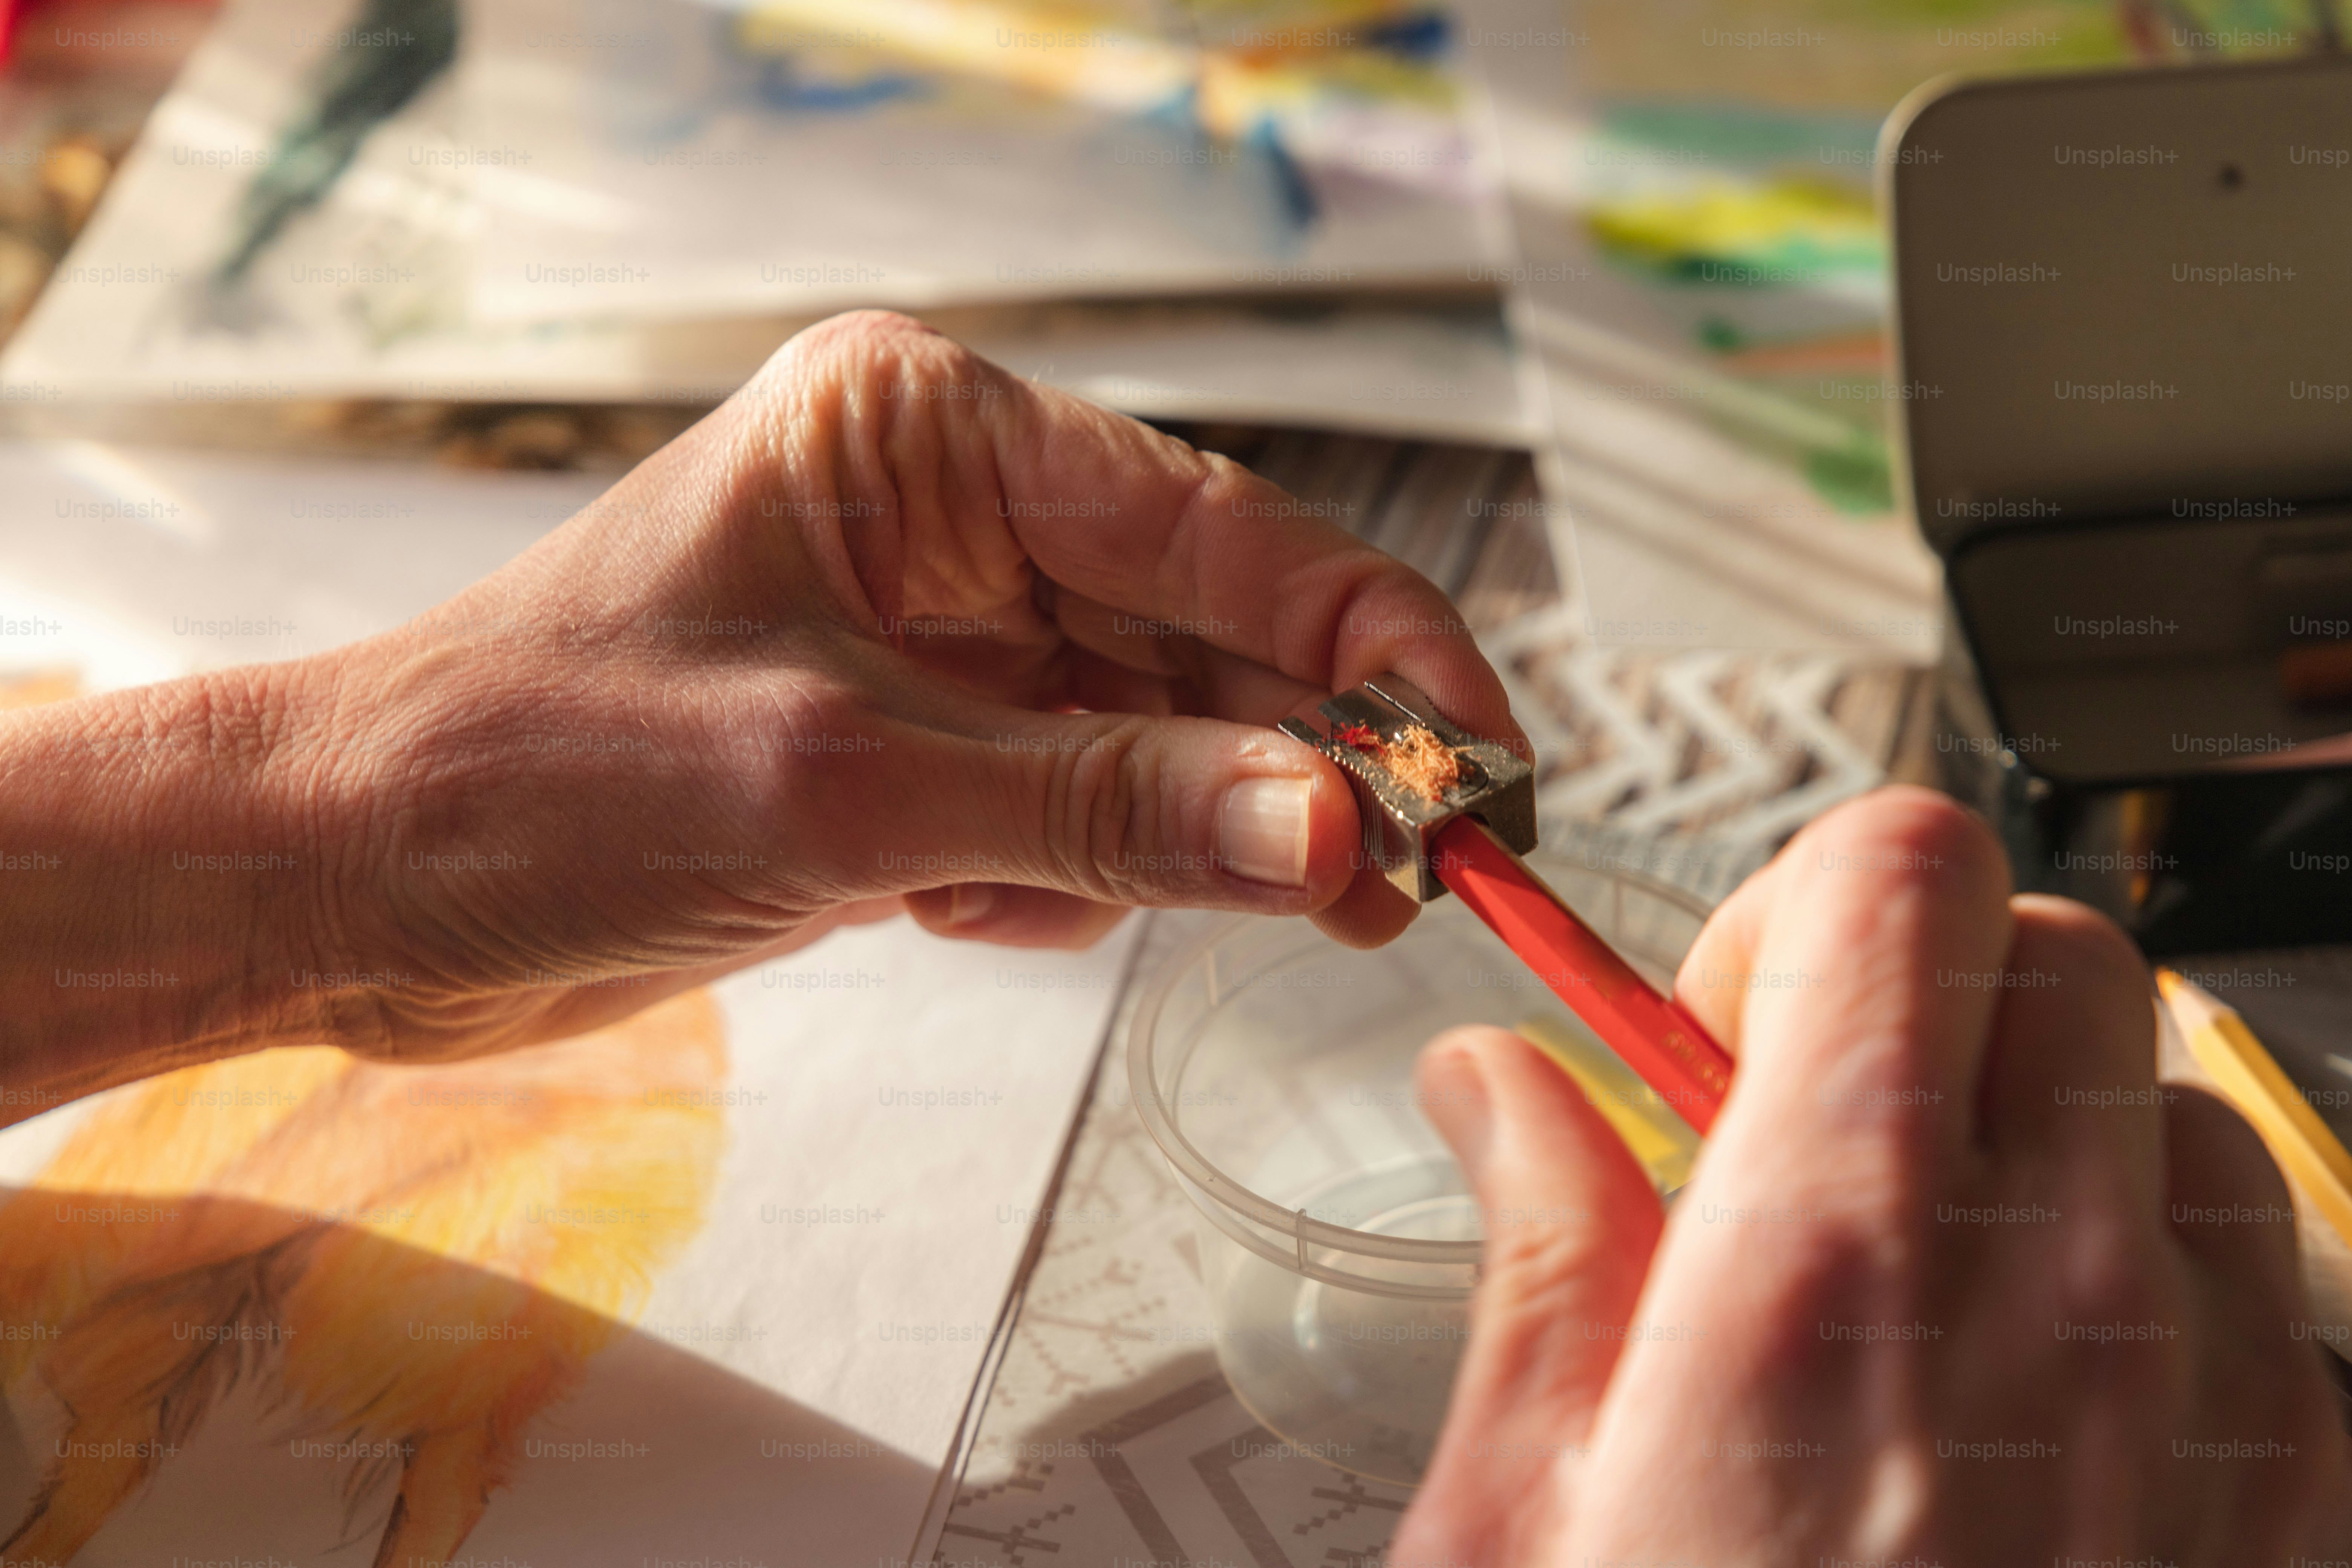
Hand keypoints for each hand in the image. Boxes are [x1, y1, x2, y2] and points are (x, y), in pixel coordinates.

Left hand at [1, 311, 1516, 1084]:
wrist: (360, 881)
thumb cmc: (542, 776)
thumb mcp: (846, 790)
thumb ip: (1106, 808)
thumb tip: (1334, 828)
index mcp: (928, 433)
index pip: (1220, 532)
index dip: (1373, 651)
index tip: (1483, 764)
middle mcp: (951, 512)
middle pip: (1210, 637)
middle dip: (1288, 768)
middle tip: (1383, 888)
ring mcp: (941, 631)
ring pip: (1156, 741)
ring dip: (1151, 846)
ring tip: (1004, 906)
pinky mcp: (921, 741)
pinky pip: (1079, 816)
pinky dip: (1051, 889)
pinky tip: (936, 916)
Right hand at [1392, 787, 2350, 1564]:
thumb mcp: (1517, 1532)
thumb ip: (1541, 1261)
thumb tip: (1507, 1092)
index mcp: (1818, 1274)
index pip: (1885, 881)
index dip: (1790, 908)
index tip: (1717, 1023)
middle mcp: (2042, 1304)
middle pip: (2039, 946)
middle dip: (1909, 983)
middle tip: (1799, 1124)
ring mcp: (2203, 1402)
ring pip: (2161, 1089)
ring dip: (2036, 1115)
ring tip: (1920, 1252)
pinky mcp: (2292, 1502)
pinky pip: (2258, 1260)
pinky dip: (2143, 1253)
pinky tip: (2029, 1371)